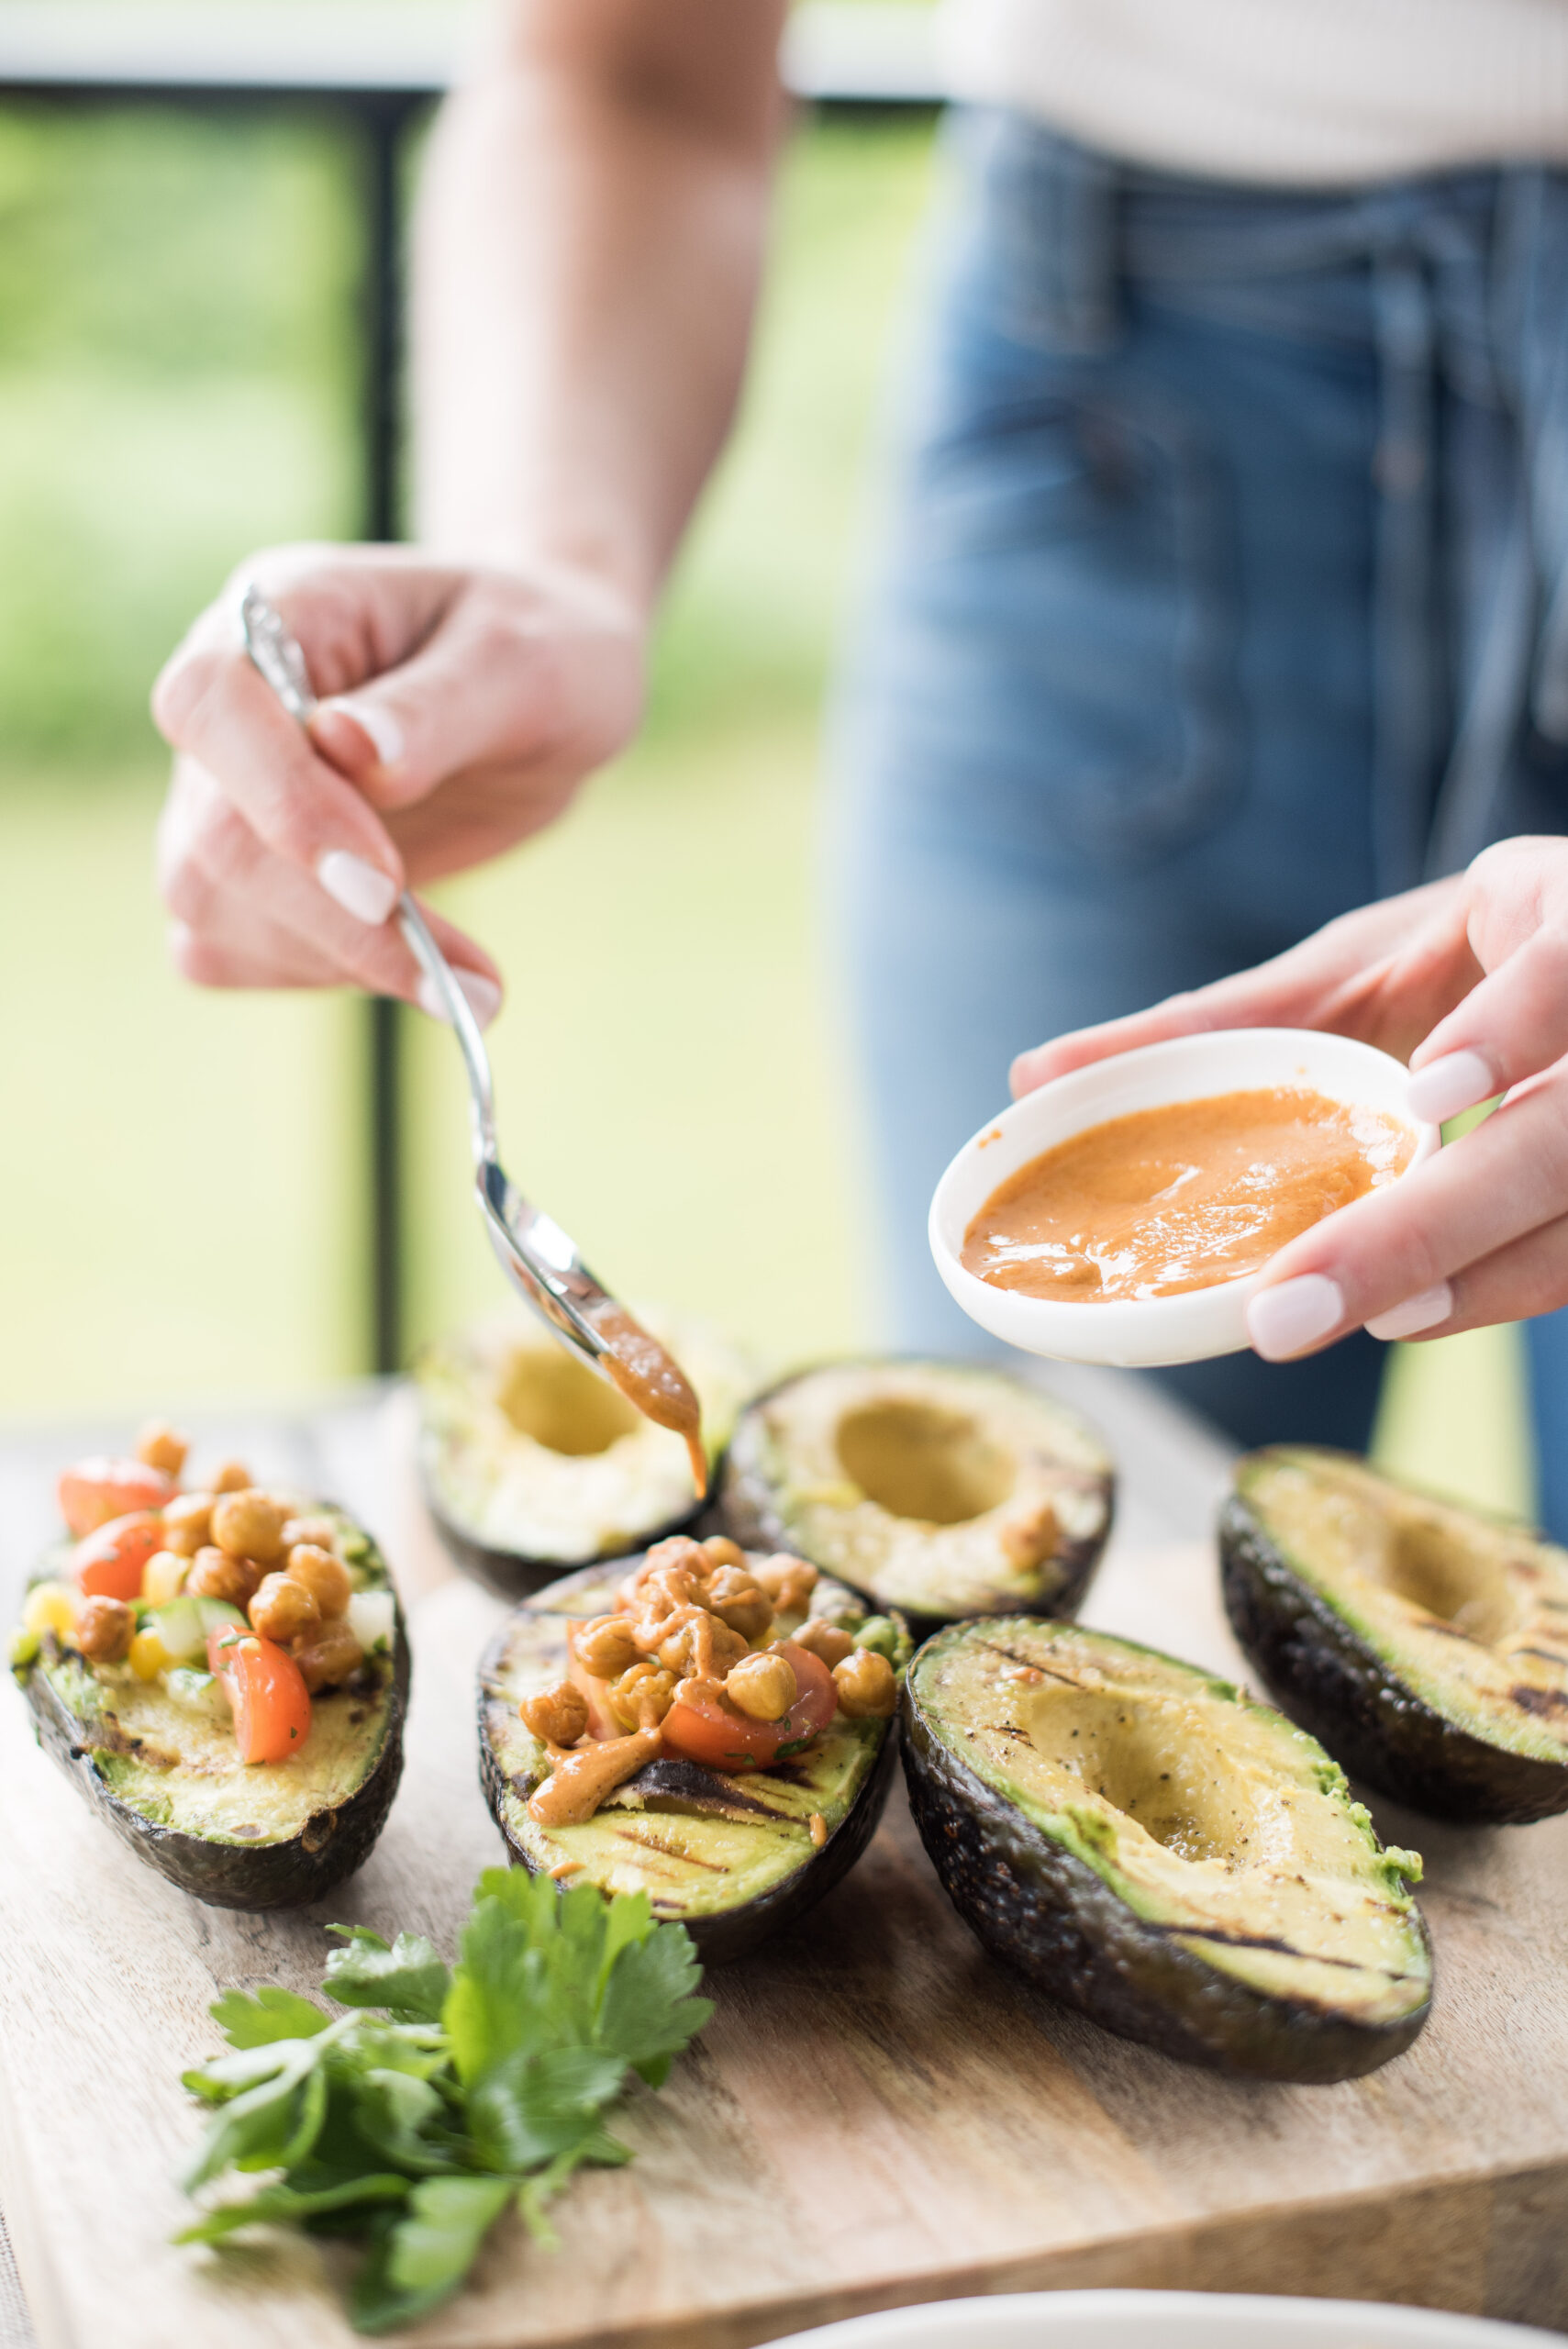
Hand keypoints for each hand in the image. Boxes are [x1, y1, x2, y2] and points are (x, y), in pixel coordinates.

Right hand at [152, 545, 644, 1022]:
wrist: (549, 689)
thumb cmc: (540, 647)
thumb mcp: (520, 660)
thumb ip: (437, 706)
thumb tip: (354, 749)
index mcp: (282, 613)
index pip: (214, 702)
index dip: (284, 802)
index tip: (385, 885)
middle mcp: (233, 705)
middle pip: (214, 835)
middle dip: (334, 921)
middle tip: (462, 979)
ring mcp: (227, 792)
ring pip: (210, 904)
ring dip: (336, 964)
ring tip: (468, 986)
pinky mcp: (250, 872)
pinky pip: (229, 948)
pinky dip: (319, 976)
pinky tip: (416, 974)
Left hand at [1009, 837, 1567, 1357]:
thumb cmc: (1471, 961)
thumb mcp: (1348, 974)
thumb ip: (1219, 1023)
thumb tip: (1033, 1073)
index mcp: (1562, 915)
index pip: (1567, 973)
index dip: (1516, 1027)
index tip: (1428, 1095)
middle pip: (1562, 1142)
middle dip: (1429, 1229)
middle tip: (1288, 1311)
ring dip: (1482, 1279)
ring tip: (1368, 1325)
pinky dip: (1507, 1286)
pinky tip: (1418, 1311)